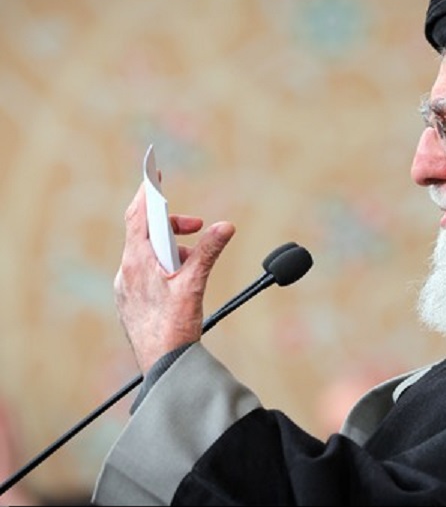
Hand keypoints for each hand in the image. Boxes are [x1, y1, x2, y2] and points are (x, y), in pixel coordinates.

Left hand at [114, 182, 235, 372]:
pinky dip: (164, 264)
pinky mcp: (131, 299)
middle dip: (171, 223)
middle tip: (196, 227)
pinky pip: (145, 270)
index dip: (147, 192)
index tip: (153, 173)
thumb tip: (225, 226)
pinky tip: (182, 280)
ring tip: (194, 260)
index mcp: (138, 261)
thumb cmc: (174, 327)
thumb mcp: (195, 283)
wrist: (161, 365)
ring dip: (171, 247)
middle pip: (144, 232)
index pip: (139, 215)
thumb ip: (209, 251)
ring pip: (146, 253)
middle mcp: (127, 271)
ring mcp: (127, 286)